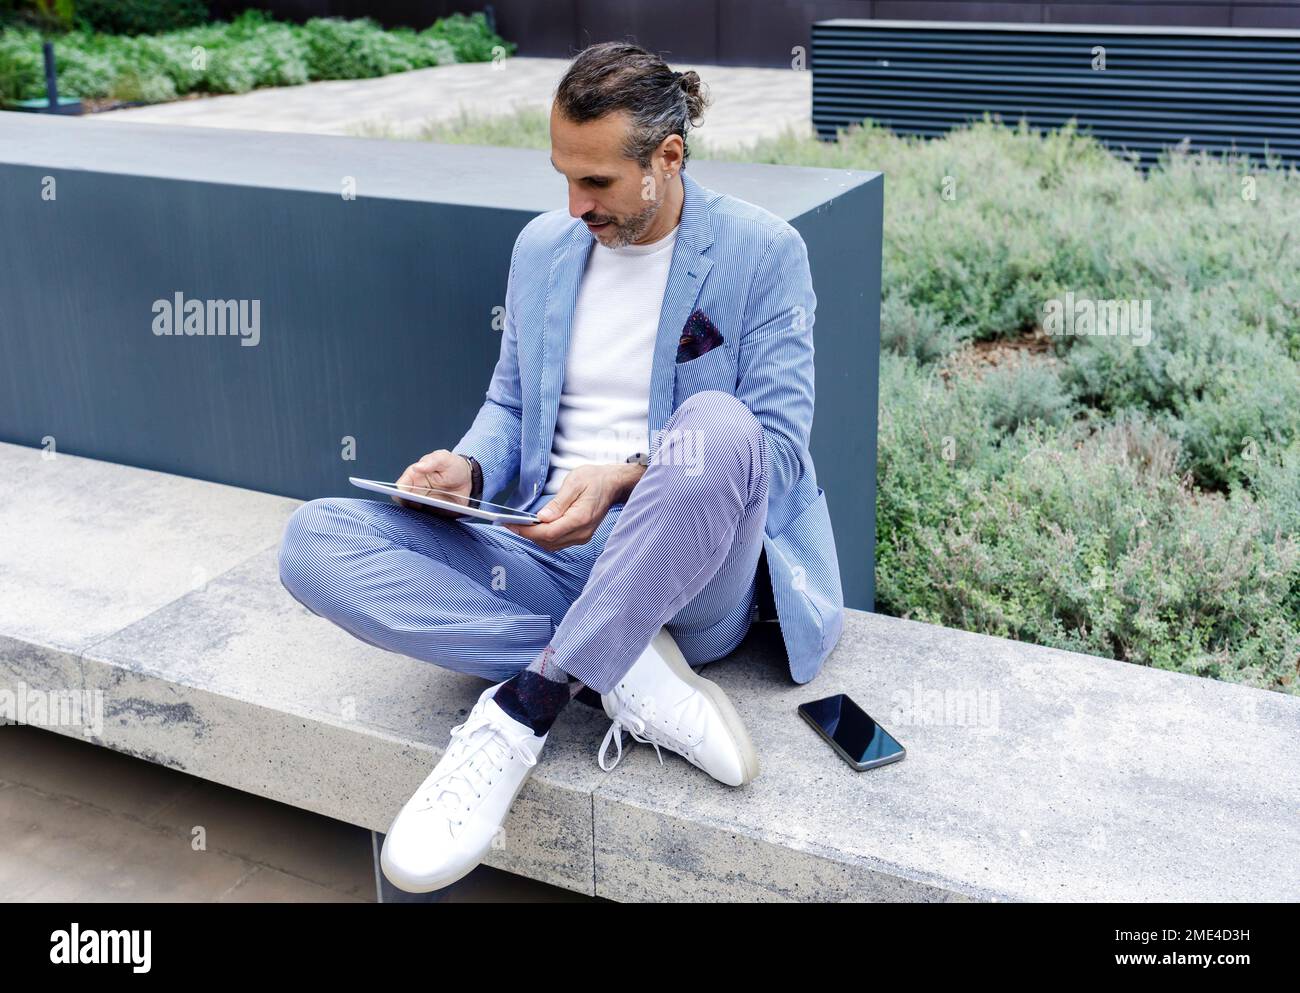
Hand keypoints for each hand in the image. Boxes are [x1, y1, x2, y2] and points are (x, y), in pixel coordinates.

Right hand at [393, 449, 472, 516]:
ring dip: (419, 515)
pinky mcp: (434, 512)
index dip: (400, 493)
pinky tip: (437, 519)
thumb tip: (417, 467)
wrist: (468, 479)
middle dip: (410, 506)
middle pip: (406, 502)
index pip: (401, 487)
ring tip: (431, 511)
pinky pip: (429, 519)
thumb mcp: (443, 458)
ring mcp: (425, 503)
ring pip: (415, 512)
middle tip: (420, 506)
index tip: (405, 497)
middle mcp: (416, 491)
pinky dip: (431, 521)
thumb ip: (431, 462)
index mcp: (414, 476)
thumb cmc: (453, 465)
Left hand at [502, 463, 639, 551]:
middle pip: (548, 541)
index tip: (511, 524)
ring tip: (521, 525)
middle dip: (528, 534)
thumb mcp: (574, 483)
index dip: (527, 531)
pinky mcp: (581, 536)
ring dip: (535, 537)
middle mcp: (582, 532)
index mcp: (580, 518)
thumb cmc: (594, 479)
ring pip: (552, 545)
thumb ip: (558, 502)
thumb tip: (542, 518)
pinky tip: (537, 527)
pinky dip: (545, 537)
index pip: (548, 532)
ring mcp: (583, 536)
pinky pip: (558, 542)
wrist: (613, 484)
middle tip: (511, 523)